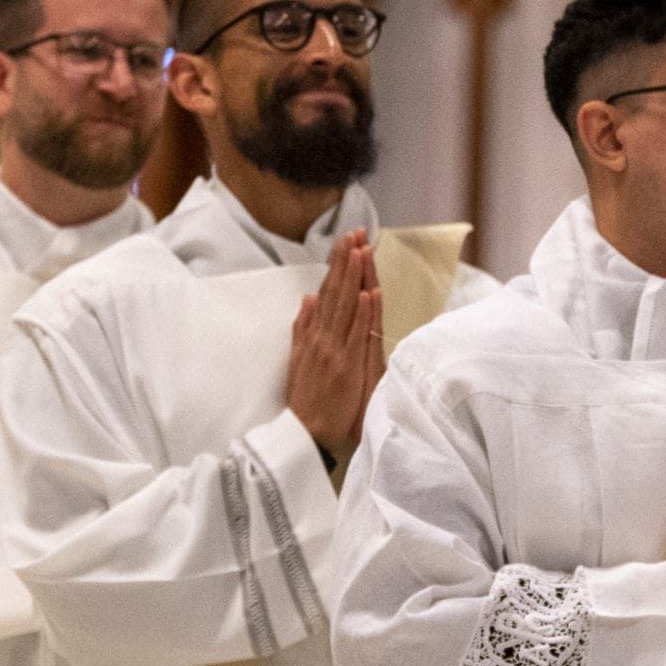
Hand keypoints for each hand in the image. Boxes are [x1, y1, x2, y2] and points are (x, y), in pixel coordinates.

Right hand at [286, 231, 383, 462]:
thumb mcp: (297, 359)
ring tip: (362, 250)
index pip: (328, 293)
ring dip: (355, 278)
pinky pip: (356, 335)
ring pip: (347, 307)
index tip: (345, 242)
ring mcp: (335, 351)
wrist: (304, 432)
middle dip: (347, 262)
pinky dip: (363, 314)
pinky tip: (369, 293)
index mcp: (314, 335)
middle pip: (337, 293)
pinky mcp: (346, 366)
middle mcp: (324, 338)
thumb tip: (307, 299)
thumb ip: (302, 328)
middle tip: (356, 233)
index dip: (337, 267)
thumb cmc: (305, 399)